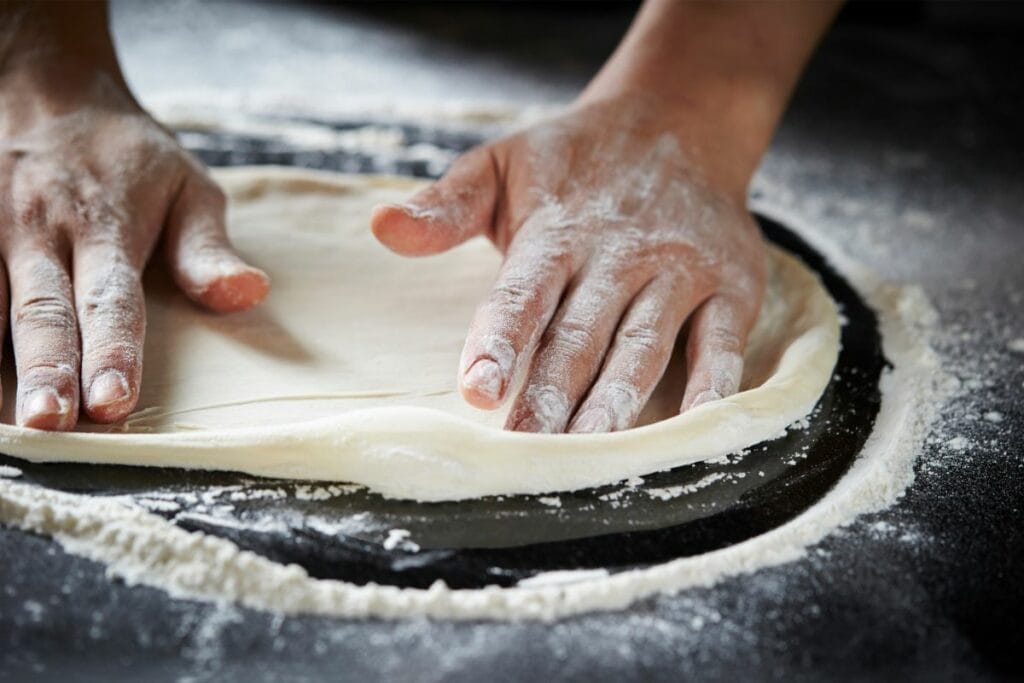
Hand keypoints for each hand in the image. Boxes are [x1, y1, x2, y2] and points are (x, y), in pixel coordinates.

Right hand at [0, 57, 268, 429]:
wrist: (47, 88)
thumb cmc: (127, 155)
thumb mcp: (186, 187)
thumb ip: (207, 248)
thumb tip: (248, 294)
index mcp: (105, 225)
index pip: (112, 299)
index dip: (112, 350)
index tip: (113, 401)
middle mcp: (40, 229)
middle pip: (43, 309)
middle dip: (45, 368)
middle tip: (48, 422)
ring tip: (2, 419)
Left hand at [372, 97, 766, 432]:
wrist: (679, 121)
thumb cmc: (576, 162)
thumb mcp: (502, 166)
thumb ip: (446, 206)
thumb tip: (380, 227)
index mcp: (556, 231)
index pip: (524, 293)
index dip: (501, 341)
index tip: (478, 390)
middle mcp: (620, 253)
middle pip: (581, 334)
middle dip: (552, 394)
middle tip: (526, 450)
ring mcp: (680, 271)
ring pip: (645, 345)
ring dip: (619, 401)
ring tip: (592, 450)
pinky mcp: (732, 285)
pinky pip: (723, 344)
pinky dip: (712, 386)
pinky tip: (692, 429)